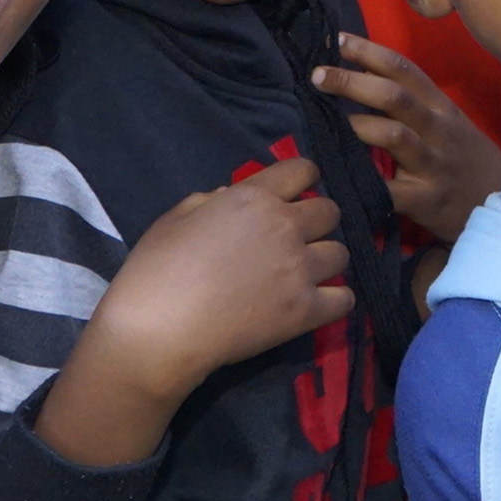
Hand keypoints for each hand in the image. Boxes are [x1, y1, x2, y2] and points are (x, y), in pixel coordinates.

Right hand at [36, 159, 351, 465]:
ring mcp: (299, 269)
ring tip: (306, 273)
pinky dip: (334, 299)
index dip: (302, 179)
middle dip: (318, 220)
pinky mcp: (305, 311)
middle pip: (330, 211)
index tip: (294, 194)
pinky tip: (317, 302)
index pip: (303, 170)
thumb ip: (209, 201)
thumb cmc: (156, 270)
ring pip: (341, 253)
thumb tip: (231, 198)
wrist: (159, 330)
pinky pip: (344, 298)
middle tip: (299, 238)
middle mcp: (286, 227)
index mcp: (254, 198)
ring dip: (326, 259)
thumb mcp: (176, 218)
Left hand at [316, 33, 500, 242]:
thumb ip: (412, 102)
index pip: (404, 70)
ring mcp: (433, 164)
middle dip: (353, 82)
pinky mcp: (426, 199)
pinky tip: (335, 177)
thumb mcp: (447, 123)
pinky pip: (389, 190)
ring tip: (324, 120)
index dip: (370, 52)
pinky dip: (362, 182)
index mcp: (440, 106)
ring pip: (393, 135)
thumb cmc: (464, 157)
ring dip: (356, 125)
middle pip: (394, 97)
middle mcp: (438, 130)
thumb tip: (360, 76)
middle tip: (318, 75)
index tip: (338, 39)